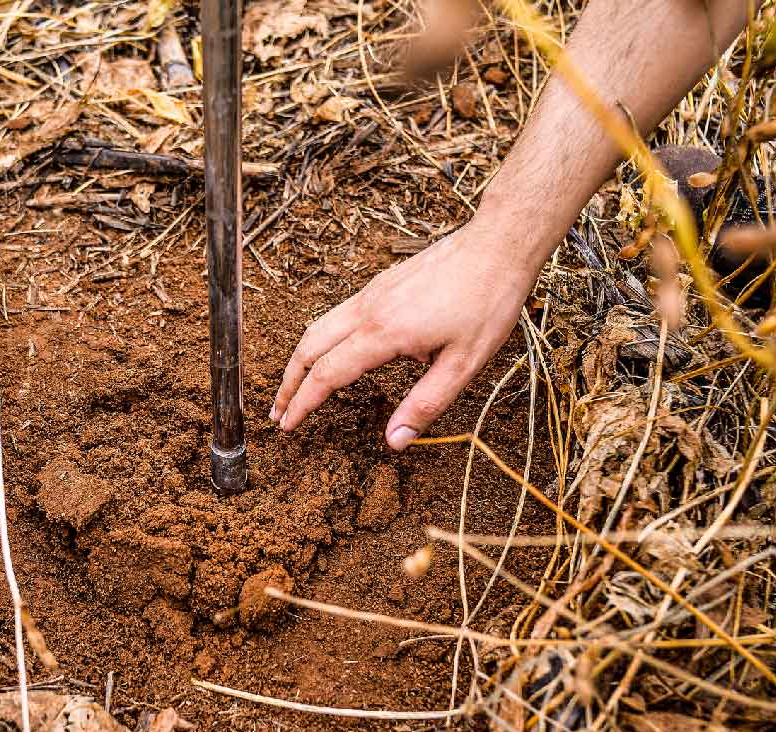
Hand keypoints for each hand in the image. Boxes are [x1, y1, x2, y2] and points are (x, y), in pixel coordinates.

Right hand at [269, 207, 534, 449]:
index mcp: (385, 333)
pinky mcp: (380, 284)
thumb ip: (425, 404)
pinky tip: (332, 354)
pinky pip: (337, 314)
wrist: (497, 245)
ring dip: (300, 359)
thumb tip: (395, 442)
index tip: (287, 426)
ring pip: (318, 327)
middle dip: (288, 383)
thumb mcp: (464, 364)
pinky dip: (320, 339)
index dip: (303, 403)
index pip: (328, 375)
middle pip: (309, 348)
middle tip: (278, 413)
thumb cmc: (487, 302)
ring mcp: (372, 293)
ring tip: (294, 386)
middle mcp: (369, 310)